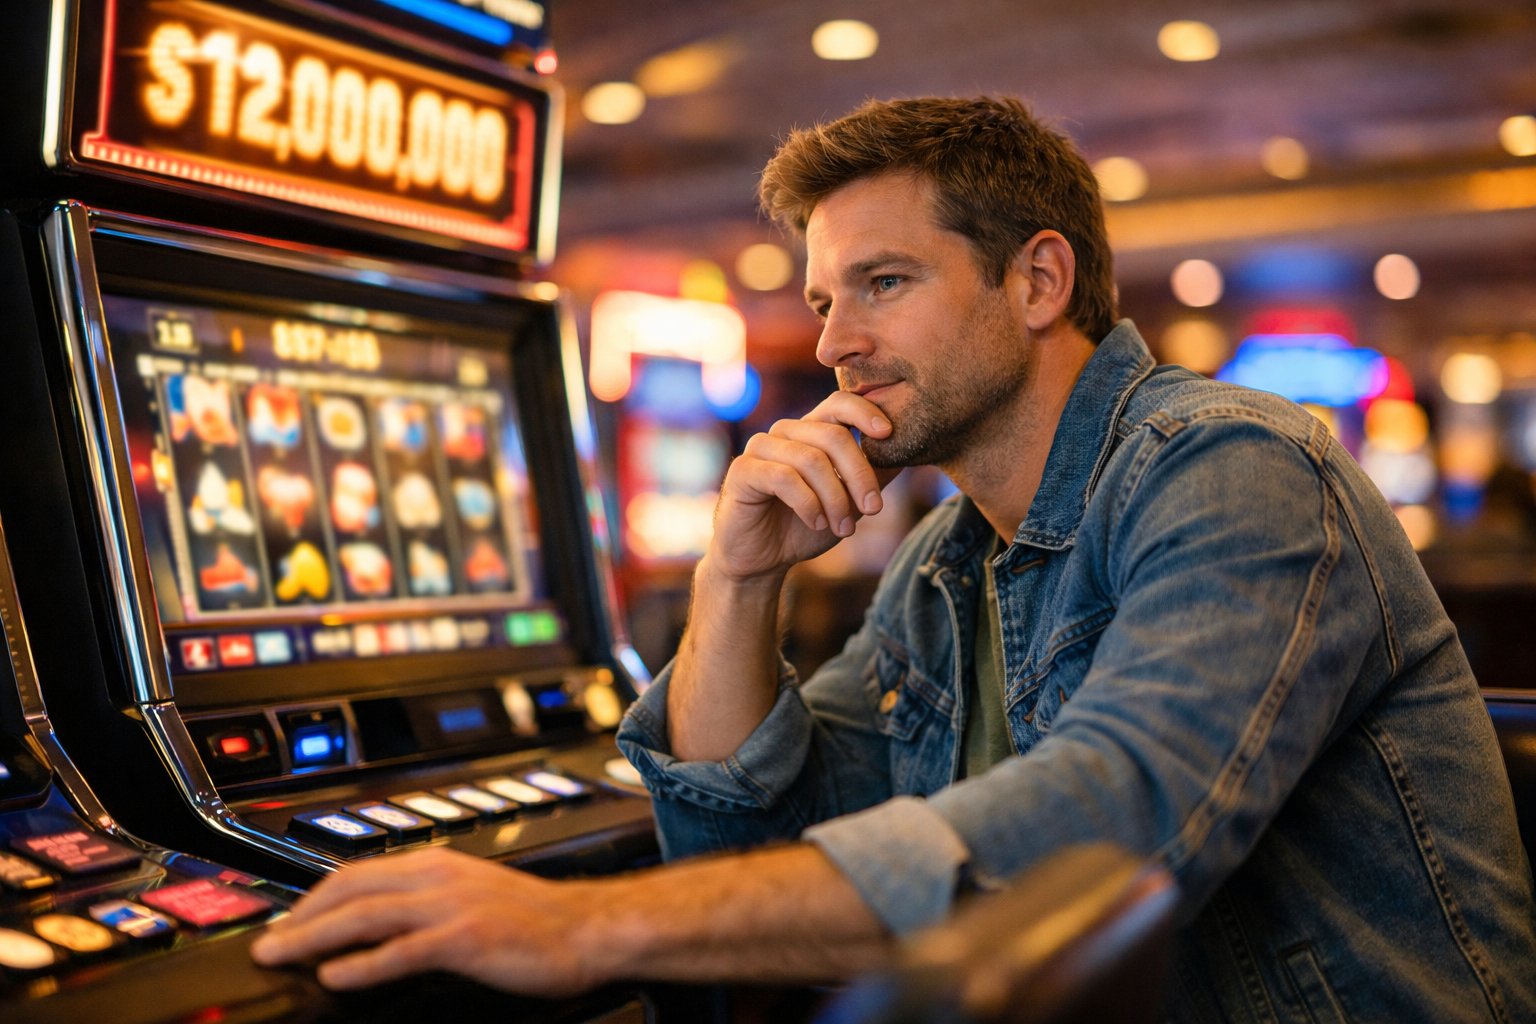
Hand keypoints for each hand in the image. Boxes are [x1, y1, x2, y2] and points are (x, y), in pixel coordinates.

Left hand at [250, 848, 610, 995]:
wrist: (589, 929)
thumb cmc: (537, 923)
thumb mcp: (473, 899)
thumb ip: (427, 906)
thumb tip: (378, 930)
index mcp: (439, 865)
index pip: (359, 872)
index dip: (314, 896)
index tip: (286, 920)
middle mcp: (439, 877)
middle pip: (351, 888)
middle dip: (301, 915)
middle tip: (267, 942)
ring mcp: (451, 906)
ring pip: (365, 915)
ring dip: (313, 936)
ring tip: (280, 956)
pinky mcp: (465, 938)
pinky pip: (400, 950)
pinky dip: (361, 964)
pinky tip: (335, 977)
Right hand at [709, 391, 897, 580]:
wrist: (761, 560)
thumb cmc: (803, 527)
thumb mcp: (848, 504)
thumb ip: (871, 479)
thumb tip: (906, 456)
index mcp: (811, 432)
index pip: (839, 403)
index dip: (865, 411)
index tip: (887, 433)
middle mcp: (785, 433)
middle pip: (833, 436)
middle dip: (860, 475)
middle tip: (874, 509)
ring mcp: (761, 448)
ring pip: (811, 459)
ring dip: (835, 498)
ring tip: (843, 528)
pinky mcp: (743, 470)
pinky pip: (784, 478)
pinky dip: (808, 504)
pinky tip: (817, 523)